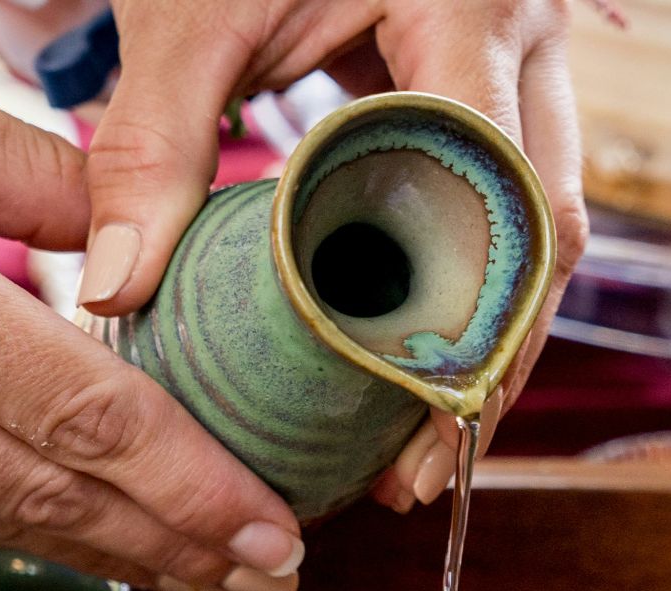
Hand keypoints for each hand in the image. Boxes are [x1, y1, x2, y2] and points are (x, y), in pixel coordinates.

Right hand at [0, 47, 301, 590]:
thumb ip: (5, 164)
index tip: (279, 532)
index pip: (87, 418)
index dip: (195, 488)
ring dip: (114, 556)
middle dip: (180, 549)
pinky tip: (89, 541)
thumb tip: (122, 229)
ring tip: (212, 574)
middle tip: (279, 580)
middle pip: (55, 499)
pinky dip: (21, 531)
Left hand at [73, 0, 588, 512]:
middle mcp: (530, 49)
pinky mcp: (507, 102)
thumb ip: (156, 137)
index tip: (416, 412)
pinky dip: (476, 296)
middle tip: (424, 465)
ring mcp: (532, 77)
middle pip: (548, 237)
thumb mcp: (198, 11)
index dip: (471, 315)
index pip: (499, 188)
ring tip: (424, 444)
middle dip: (492, 362)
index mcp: (473, 12)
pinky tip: (421, 365)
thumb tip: (121, 290)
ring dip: (494, 343)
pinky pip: (517, 215)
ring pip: (548, 237)